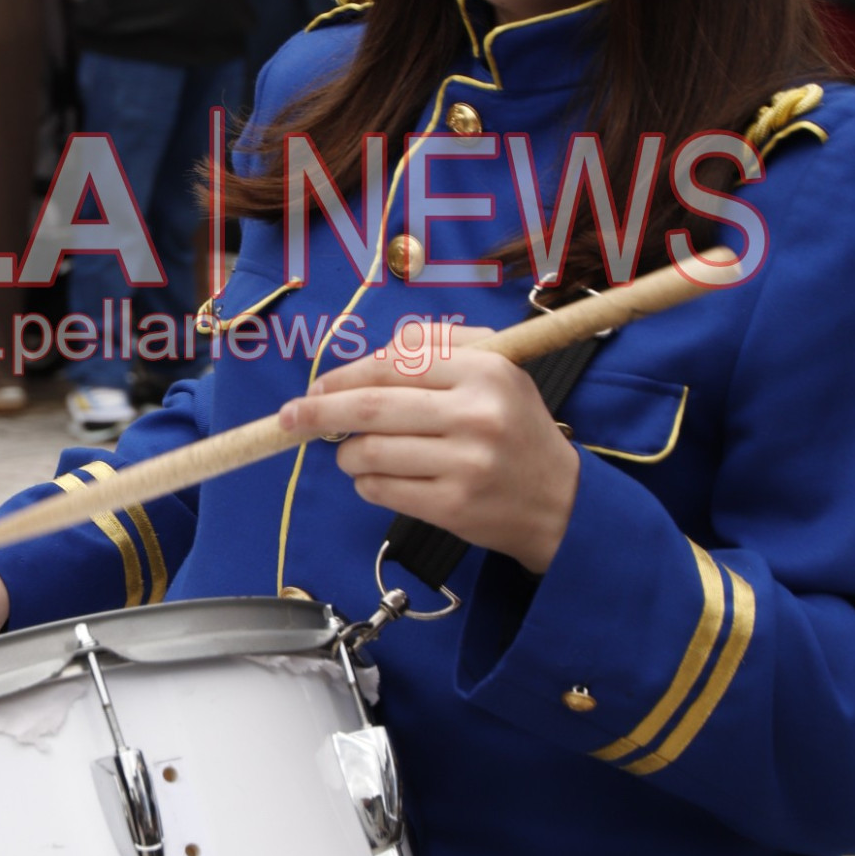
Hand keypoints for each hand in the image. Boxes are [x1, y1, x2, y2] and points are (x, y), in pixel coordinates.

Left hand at [278, 324, 579, 574]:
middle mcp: (475, 415)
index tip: (319, 385)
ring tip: (353, 453)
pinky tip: (378, 478)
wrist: (561, 503)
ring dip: (346, 454)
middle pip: (371, 408)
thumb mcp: (498, 372)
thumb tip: (369, 356)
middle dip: (320, 411)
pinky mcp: (453, 507)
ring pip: (370, 452)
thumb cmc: (517, 430)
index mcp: (485, 372)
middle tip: (292, 417)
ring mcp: (464, 464)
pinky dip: (366, 483)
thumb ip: (439, 348)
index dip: (346, 374)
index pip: (394, 363)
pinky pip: (382, 490)